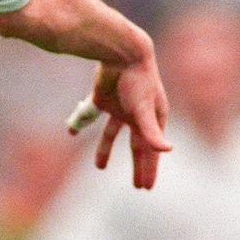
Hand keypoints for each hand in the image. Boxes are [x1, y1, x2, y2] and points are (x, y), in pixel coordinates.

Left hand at [71, 53, 170, 188]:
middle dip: (137, 166)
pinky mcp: (101, 98)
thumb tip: (168, 150)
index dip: (149, 169)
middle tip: (137, 186)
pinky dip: (80, 123)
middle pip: (136, 146)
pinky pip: (90, 114)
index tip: (146, 187)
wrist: (121, 52)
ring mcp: (119, 107)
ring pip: (111, 133)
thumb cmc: (138, 80)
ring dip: (105, 149)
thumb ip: (151, 131)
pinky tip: (71, 131)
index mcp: (153, 118)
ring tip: (99, 168)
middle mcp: (137, 115)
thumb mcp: (144, 108)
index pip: (151, 151)